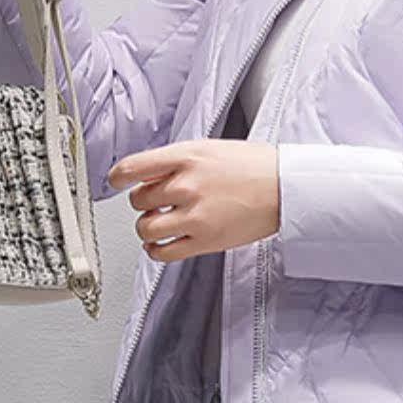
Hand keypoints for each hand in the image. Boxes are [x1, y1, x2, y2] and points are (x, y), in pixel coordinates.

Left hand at [106, 139, 281, 260]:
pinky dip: (154, 250)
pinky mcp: (205, 241)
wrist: (285, 187)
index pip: (133, 168)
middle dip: (143, 202)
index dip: (118, 177)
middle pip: (137, 200)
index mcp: (186, 157)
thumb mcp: (208, 148)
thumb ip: (175, 161)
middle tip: (156, 202)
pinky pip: (162, 253)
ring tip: (160, 222)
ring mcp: (195, 216)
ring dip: (147, 226)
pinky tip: (161, 243)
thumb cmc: (253, 166)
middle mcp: (187, 185)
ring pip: (145, 228)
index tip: (116, 181)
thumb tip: (145, 175)